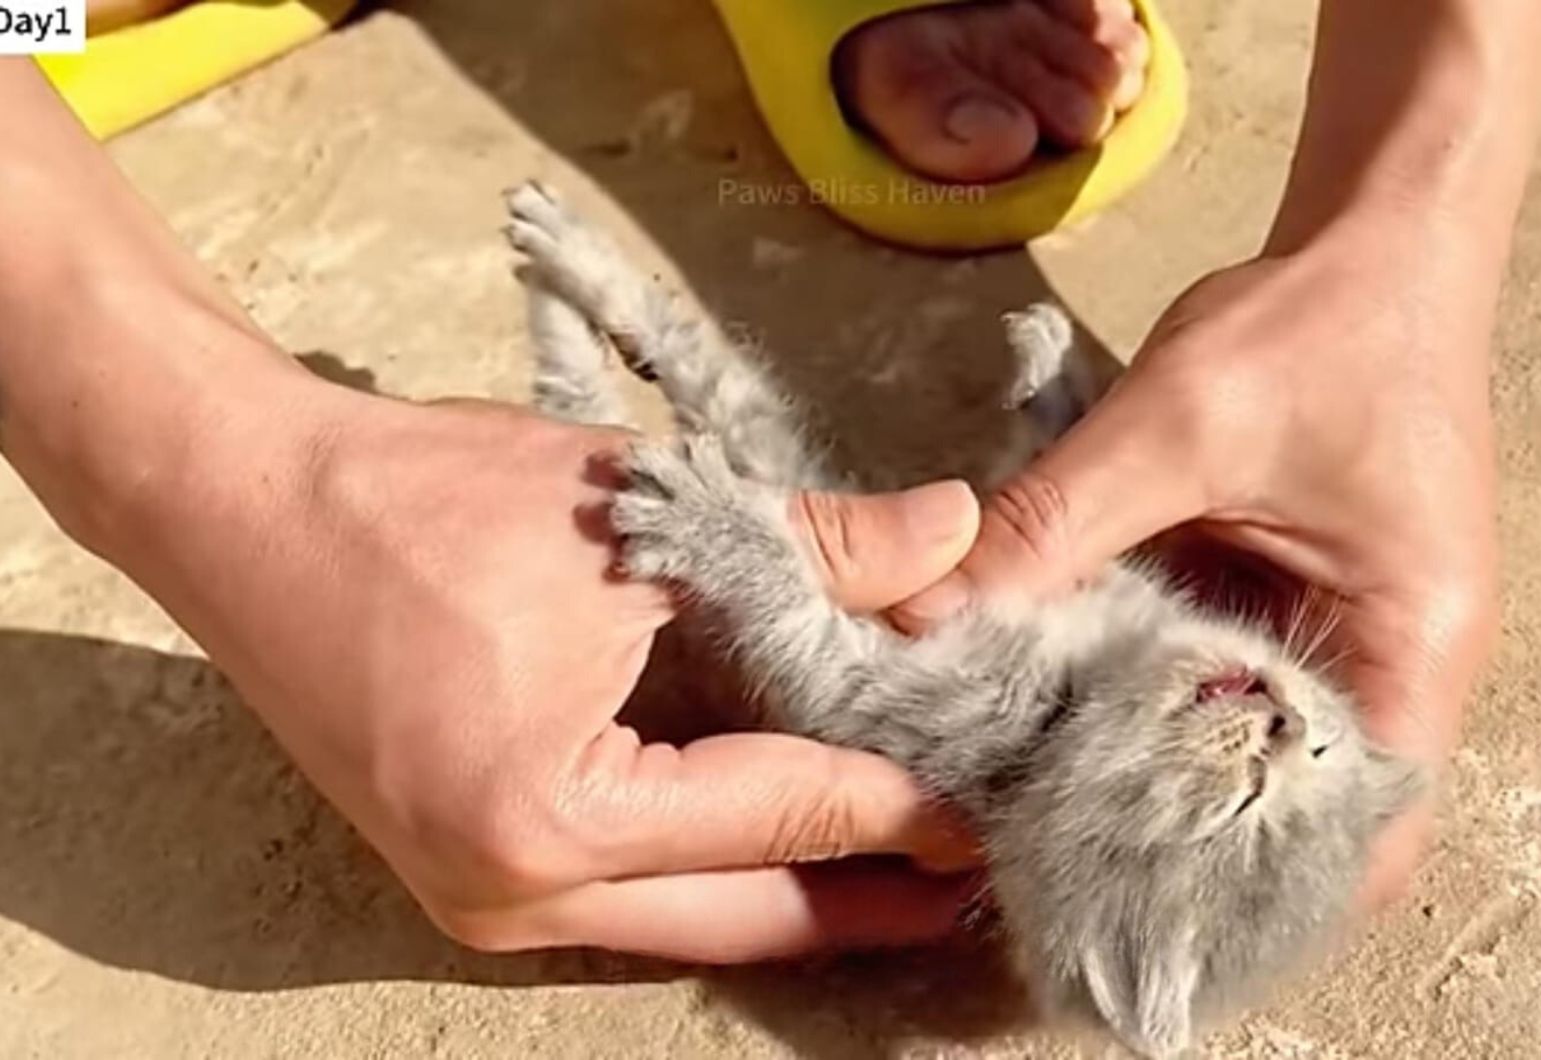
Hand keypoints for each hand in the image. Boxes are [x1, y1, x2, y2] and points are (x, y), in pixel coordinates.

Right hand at [107, 369, 982, 961]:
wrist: (237, 499)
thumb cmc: (414, 502)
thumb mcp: (630, 516)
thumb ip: (807, 543)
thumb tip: (950, 540)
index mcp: (549, 817)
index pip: (776, 809)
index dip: (897, 801)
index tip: (990, 799)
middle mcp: (508, 890)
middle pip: (737, 912)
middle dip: (859, 899)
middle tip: (971, 885)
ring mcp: (474, 890)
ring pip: (681, 918)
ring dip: (787, 892)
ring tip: (897, 877)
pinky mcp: (461, 856)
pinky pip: (620, 891)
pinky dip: (707, 866)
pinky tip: (770, 843)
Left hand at [897, 229, 1499, 905]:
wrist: (1372, 246)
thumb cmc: (1318, 326)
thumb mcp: (1177, 425)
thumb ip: (1053, 523)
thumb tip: (931, 610)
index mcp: (1412, 648)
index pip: (1357, 831)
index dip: (1247, 879)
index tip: (1122, 882)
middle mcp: (1389, 665)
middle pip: (1289, 805)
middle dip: (1179, 832)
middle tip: (1051, 846)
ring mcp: (1340, 637)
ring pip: (1241, 743)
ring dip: (1153, 764)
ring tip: (1043, 796)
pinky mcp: (1288, 602)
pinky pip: (1215, 676)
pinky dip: (1145, 695)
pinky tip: (1063, 705)